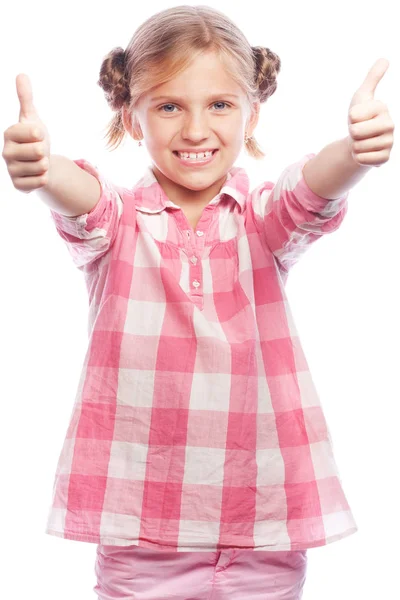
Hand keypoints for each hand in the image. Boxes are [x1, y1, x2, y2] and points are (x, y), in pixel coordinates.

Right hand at [2, 73, 50, 192]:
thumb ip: (26, 99)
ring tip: (38, 162)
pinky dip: (44, 178)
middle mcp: (5, 152)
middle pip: (38, 151)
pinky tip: (38, 174)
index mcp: (8, 134)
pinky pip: (40, 181)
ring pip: (41, 167)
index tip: (37, 135)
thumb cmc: (35, 140)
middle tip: (38, 152)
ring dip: (45, 165)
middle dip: (44, 151)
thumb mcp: (32, 119)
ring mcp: (11, 171)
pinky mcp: (18, 186)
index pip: (32, 132)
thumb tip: (21, 74)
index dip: (40, 134)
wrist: (40, 164)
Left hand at [347, 58, 393, 166]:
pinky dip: (358, 157)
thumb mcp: (362, 96)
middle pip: (356, 132)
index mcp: (383, 108)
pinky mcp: (384, 158)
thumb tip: (385, 58)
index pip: (354, 116)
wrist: (359, 141)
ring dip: (355, 146)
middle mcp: (390, 125)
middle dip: (352, 133)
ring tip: (362, 141)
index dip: (351, 118)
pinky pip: (362, 159)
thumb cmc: (360, 118)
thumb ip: (372, 78)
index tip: (358, 118)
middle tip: (359, 131)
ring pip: (358, 147)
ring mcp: (389, 143)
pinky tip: (365, 152)